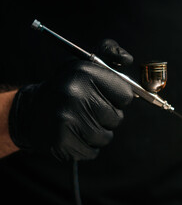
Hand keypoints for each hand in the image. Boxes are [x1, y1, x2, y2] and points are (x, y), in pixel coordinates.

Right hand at [9, 39, 132, 160]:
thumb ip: (109, 52)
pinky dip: (86, 146)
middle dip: (107, 116)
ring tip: (79, 122)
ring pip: (106, 137)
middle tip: (87, 110)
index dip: (117, 98)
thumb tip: (128, 59)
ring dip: (97, 133)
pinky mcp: (61, 142)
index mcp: (83, 72)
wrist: (30, 112)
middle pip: (117, 117)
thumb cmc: (67, 88)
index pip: (126, 94)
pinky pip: (92, 151)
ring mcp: (66, 119)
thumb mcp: (85, 63)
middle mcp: (74, 93)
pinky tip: (73, 134)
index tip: (104, 96)